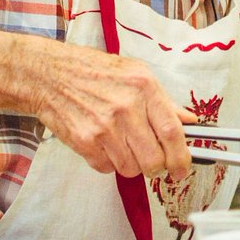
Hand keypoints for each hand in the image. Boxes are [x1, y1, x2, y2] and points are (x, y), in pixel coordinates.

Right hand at [33, 41, 195, 179]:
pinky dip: (108, 162)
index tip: (182, 168)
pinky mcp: (84, 141)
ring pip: (130, 168)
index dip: (181, 157)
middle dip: (157, 167)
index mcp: (144, 87)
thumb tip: (189, 121)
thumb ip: (164, 100)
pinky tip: (103, 143)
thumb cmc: (93, 71)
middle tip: (153, 162)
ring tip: (122, 144)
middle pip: (153, 159)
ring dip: (131, 164)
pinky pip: (107, 168)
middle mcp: (125, 107)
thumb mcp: (135, 73)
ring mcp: (103, 126)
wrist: (50, 74)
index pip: (172, 131)